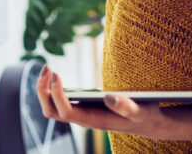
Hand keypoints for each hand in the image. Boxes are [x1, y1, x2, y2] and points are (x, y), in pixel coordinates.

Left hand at [35, 66, 191, 141]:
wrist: (148, 123)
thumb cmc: (144, 115)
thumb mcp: (141, 111)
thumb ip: (127, 107)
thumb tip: (109, 97)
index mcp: (94, 121)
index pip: (66, 112)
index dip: (57, 94)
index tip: (56, 73)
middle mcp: (84, 120)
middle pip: (51, 112)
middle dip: (43, 91)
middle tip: (47, 67)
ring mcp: (81, 115)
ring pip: (52, 108)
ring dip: (45, 90)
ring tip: (48, 68)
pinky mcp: (82, 109)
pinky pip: (59, 103)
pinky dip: (52, 89)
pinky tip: (55, 75)